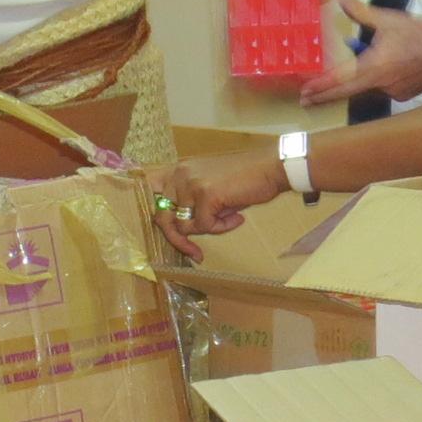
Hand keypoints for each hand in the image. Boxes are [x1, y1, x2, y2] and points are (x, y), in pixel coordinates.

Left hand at [150, 148, 289, 260]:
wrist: (270, 168)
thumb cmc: (245, 179)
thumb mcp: (210, 185)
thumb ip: (192, 201)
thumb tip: (181, 230)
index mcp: (179, 170)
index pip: (150, 192)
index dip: (157, 213)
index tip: (171, 231)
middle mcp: (180, 175)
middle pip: (162, 217)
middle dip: (177, 239)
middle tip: (195, 253)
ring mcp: (191, 184)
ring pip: (184, 226)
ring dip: (208, 229)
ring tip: (229, 218)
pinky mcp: (205, 194)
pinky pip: (205, 226)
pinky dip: (222, 228)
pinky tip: (237, 217)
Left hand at [303, 0, 421, 105]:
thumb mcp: (389, 20)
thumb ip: (361, 12)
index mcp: (374, 68)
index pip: (340, 82)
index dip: (321, 89)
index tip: (305, 95)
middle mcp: (382, 85)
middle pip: (348, 92)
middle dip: (325, 96)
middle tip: (306, 101)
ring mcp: (394, 93)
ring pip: (366, 89)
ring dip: (354, 82)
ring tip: (351, 70)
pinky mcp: (405, 95)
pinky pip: (382, 89)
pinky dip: (375, 80)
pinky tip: (385, 66)